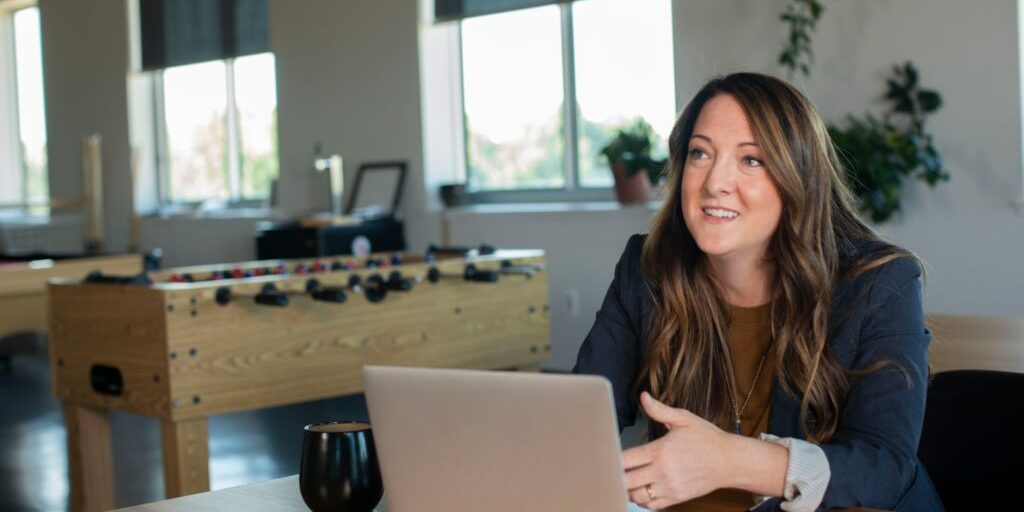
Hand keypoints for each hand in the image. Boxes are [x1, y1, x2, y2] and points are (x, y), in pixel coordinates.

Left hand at [621, 392, 733, 509]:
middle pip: (627, 481)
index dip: (611, 459)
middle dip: (616, 476)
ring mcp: (670, 487)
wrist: (730, 461)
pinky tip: (640, 489)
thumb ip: (659, 410)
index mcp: (661, 451)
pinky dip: (642, 500)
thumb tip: (643, 397)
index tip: (605, 456)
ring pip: (636, 496)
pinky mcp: (676, 498)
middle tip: (610, 469)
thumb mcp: (684, 419)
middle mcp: (663, 471)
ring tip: (625, 479)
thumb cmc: (707, 438)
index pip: (626, 460)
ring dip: (627, 489)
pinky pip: (652, 505)